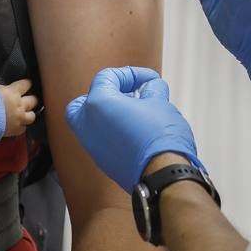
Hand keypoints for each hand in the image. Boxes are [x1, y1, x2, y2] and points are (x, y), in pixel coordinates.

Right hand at [0, 78, 39, 137]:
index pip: (26, 84)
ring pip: (32, 116)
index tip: (27, 84)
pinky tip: (16, 125)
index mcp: (13, 91)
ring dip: (29, 114)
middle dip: (31, 99)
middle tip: (28, 99)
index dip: (27, 84)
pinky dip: (20, 127)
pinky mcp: (14, 130)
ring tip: (25, 114)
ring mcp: (18, 118)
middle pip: (33, 100)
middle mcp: (19, 104)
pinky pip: (23, 129)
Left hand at [65, 66, 199, 191]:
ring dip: (109, 114)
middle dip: (106, 93)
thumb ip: (152, 90)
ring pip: (92, 122)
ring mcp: (92, 145)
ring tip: (134, 112)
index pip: (107, 77)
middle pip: (87, 100)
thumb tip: (152, 87)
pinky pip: (101, 140)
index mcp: (97, 104)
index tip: (149, 79)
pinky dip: (112, 131)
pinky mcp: (102, 161)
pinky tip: (134, 131)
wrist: (163, 175)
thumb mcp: (160, 103)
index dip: (131, 74)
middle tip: (128, 93)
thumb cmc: (159, 140)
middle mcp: (87, 124)